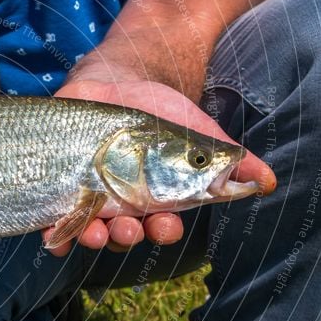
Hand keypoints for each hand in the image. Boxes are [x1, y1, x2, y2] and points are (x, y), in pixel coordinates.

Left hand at [43, 75, 275, 256]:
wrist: (113, 81)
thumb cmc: (157, 110)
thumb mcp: (195, 132)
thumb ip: (227, 157)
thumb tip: (266, 180)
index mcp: (155, 200)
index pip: (161, 227)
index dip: (164, 231)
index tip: (166, 224)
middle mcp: (121, 207)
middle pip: (124, 236)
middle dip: (127, 237)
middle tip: (127, 227)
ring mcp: (89, 198)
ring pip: (90, 233)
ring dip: (94, 239)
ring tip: (96, 230)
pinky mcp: (59, 187)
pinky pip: (53, 222)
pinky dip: (53, 234)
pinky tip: (53, 237)